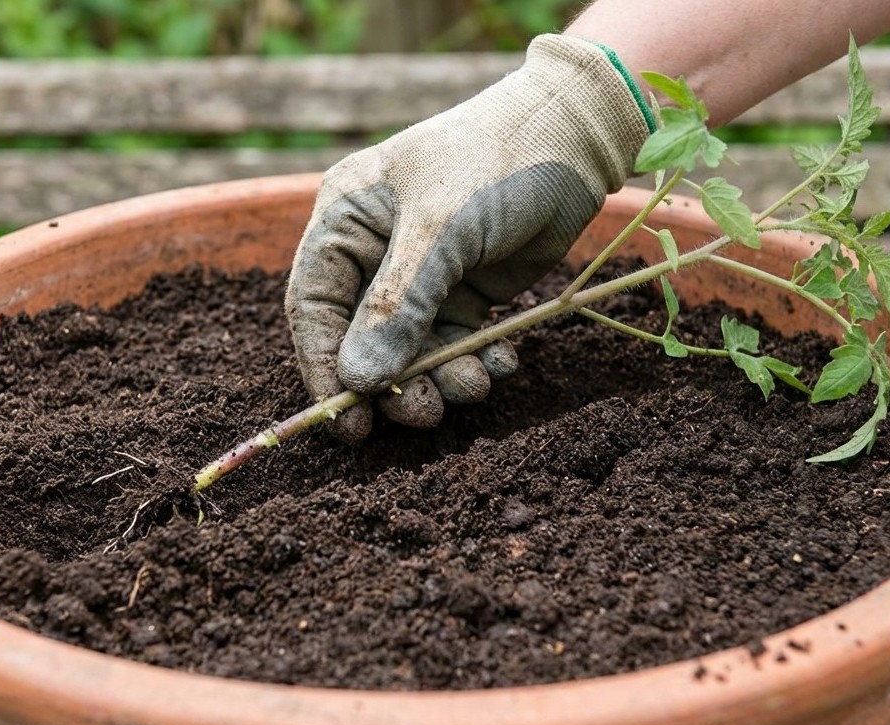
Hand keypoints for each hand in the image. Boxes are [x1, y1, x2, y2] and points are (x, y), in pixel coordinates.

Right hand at [285, 34, 652, 440]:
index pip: (314, 305)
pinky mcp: (463, 292)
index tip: (345, 420)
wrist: (575, 139)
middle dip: (392, 383)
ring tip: (474, 385)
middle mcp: (374, 251)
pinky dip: (473, 362)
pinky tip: (501, 364)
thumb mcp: (442, 229)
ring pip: (410, 352)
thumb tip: (357, 381)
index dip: (323, 366)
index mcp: (345, 220)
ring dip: (439, 378)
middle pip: (361, 340)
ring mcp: (420, 276)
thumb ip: (399, 305)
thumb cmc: (495, 162)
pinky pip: (453, 345)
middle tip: (422, 415)